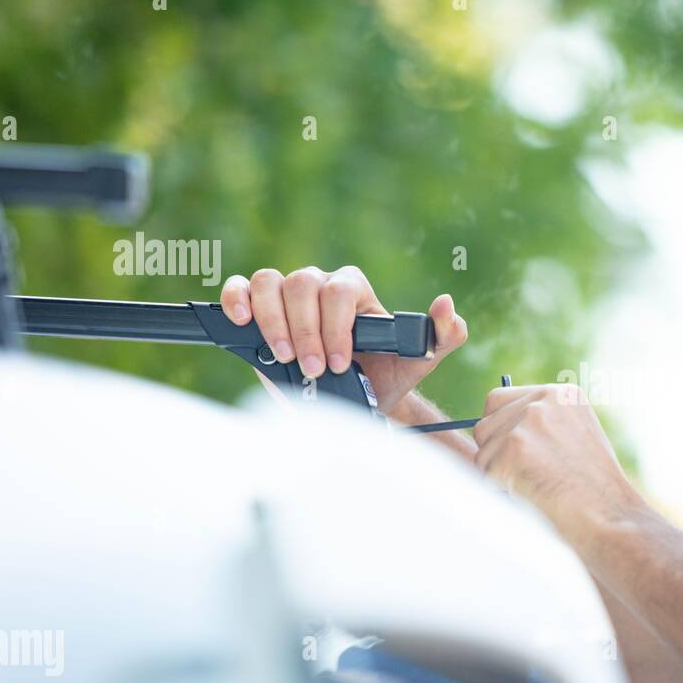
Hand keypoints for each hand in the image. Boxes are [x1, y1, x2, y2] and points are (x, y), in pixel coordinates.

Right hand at [219, 265, 466, 413]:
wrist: (358, 400)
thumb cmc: (386, 376)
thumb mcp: (421, 360)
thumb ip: (444, 335)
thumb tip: (445, 304)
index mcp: (354, 291)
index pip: (339, 291)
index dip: (335, 326)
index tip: (340, 363)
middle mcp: (319, 286)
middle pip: (302, 285)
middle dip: (307, 332)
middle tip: (316, 369)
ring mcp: (288, 297)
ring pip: (269, 283)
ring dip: (274, 321)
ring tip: (285, 356)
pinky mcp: (260, 311)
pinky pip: (241, 288)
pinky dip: (237, 298)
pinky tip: (242, 321)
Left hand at [473, 383, 646, 543]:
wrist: (610, 515)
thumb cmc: (594, 491)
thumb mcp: (574, 439)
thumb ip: (541, 426)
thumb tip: (488, 428)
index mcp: (560, 395)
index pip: (498, 400)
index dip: (498, 430)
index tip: (513, 454)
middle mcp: (543, 400)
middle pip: (485, 423)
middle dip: (493, 452)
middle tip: (524, 475)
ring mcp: (528, 421)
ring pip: (483, 448)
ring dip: (497, 472)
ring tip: (534, 486)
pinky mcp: (515, 447)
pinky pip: (484, 469)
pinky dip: (498, 488)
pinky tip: (530, 494)